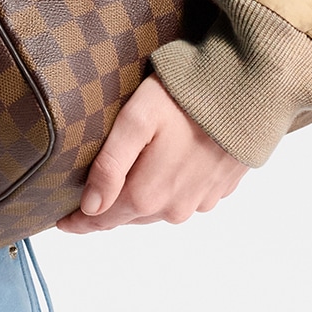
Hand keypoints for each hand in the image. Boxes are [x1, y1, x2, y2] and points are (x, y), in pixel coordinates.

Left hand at [57, 75, 247, 233]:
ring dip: (141, 200)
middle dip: (109, 208)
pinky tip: (167, 168)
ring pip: (158, 209)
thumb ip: (110, 165)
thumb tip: (90, 207)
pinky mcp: (221, 189)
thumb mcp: (136, 120)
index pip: (104, 220)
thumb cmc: (186, 97)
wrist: (251, 90)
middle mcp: (175, 208)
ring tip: (127, 180)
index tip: (61, 221)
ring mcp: (201, 201)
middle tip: (90, 195)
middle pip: (131, 215)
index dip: (80, 222)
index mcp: (149, 195)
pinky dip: (171, 189)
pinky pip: (185, 198)